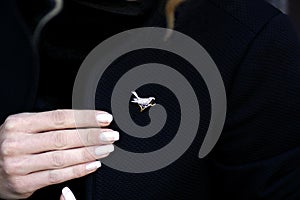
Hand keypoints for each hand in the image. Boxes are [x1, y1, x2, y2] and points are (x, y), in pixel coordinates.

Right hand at [0, 110, 118, 198]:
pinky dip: (78, 170)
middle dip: (92, 136)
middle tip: (111, 135)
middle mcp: (17, 143)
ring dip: (89, 153)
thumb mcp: (25, 127)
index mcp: (19, 123)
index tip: (105, 119)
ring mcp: (18, 165)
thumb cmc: (13, 144)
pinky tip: (93, 164)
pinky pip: (56, 176)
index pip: (60, 117)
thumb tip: (85, 121)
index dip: (86, 118)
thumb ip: (50, 124)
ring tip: (106, 149)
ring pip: (62, 158)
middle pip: (63, 137)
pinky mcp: (23, 184)